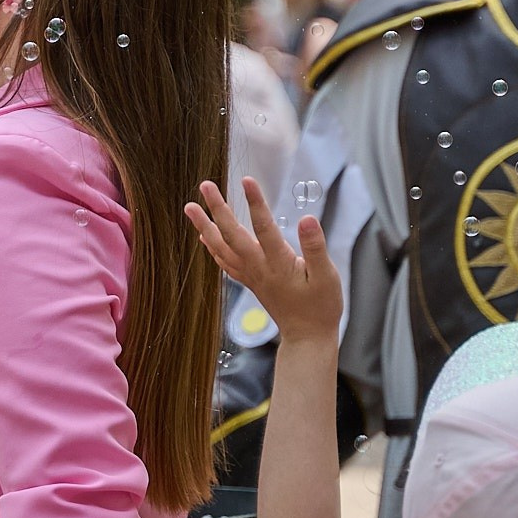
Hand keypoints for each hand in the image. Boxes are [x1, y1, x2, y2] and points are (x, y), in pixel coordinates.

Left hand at [186, 178, 340, 344]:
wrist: (307, 337)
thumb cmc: (321, 307)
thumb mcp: (327, 276)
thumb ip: (315, 247)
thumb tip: (307, 219)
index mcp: (278, 263)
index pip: (264, 227)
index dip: (255, 203)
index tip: (247, 180)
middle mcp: (258, 268)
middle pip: (232, 234)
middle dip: (217, 208)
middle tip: (205, 185)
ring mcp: (250, 275)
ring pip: (221, 247)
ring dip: (204, 226)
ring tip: (190, 207)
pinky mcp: (249, 281)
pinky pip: (224, 262)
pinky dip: (212, 248)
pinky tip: (204, 237)